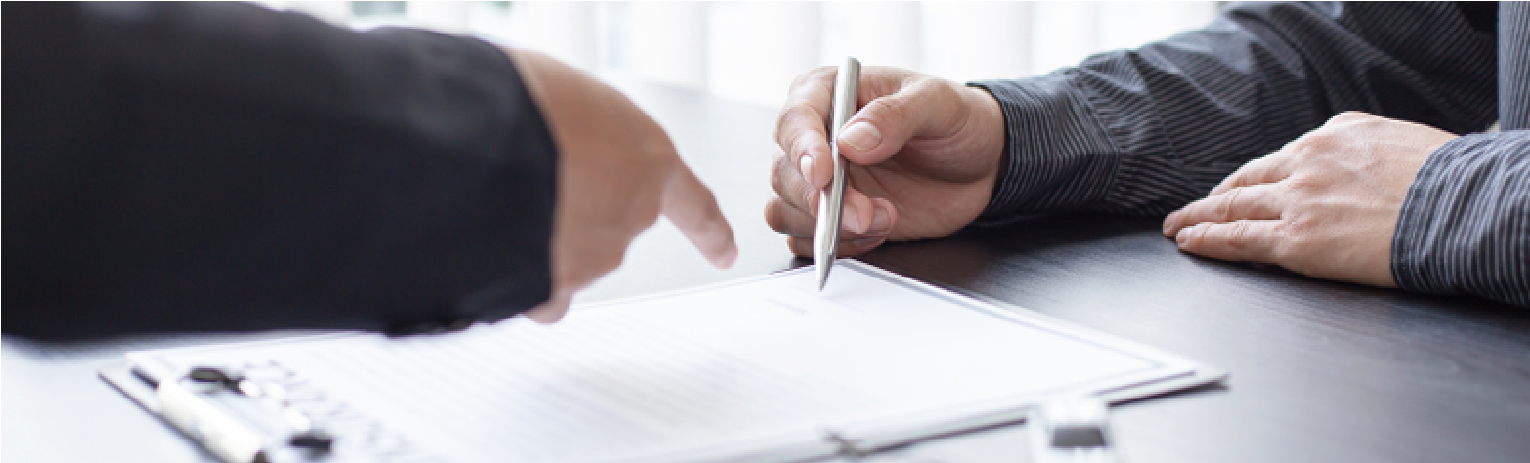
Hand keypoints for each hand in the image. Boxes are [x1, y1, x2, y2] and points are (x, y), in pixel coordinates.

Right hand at [509, 49, 735, 322]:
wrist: (483, 141)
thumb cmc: (527, 103)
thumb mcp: (569, 94)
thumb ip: (581, 130)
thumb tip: (557, 141)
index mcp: (649, 160)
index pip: (694, 204)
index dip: (709, 232)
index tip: (726, 254)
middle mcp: (632, 213)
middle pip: (613, 224)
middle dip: (576, 210)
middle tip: (530, 177)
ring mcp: (597, 254)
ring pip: (573, 257)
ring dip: (544, 238)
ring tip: (502, 201)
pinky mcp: (557, 286)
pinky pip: (544, 295)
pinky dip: (526, 284)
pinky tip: (502, 257)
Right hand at [766, 66, 1004, 255]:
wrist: (981, 164)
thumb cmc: (956, 121)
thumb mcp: (938, 104)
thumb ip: (894, 116)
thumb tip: (850, 140)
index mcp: (829, 93)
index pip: (795, 119)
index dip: (802, 149)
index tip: (822, 175)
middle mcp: (815, 136)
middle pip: (784, 172)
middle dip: (819, 200)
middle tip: (863, 214)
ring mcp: (820, 179)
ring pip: (786, 208)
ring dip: (829, 226)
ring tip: (885, 220)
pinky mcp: (830, 215)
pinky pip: (803, 238)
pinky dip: (837, 244)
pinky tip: (877, 233)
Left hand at [1162, 112, 1457, 286]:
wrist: (1463, 207)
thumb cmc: (1448, 182)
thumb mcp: (1402, 142)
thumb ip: (1366, 152)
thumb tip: (1359, 165)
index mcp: (1335, 135)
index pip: (1283, 158)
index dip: (1255, 177)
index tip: (1240, 186)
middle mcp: (1308, 162)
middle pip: (1248, 180)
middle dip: (1216, 195)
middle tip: (1193, 207)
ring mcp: (1298, 201)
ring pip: (1233, 207)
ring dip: (1199, 216)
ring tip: (1178, 225)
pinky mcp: (1297, 240)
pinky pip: (1238, 239)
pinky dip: (1207, 239)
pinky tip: (1188, 241)